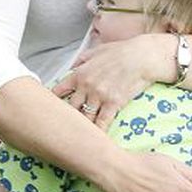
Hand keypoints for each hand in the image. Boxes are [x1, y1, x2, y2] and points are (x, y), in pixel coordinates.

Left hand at [52, 33, 175, 131]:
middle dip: (67, 117)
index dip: (53, 101)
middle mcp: (85, 86)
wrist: (142, 57)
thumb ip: (82, 59)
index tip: (50, 109)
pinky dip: (99, 131)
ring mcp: (99, 96)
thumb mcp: (96, 51)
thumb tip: (72, 66)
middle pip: (70, 108)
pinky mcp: (113, 103)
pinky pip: (102, 122)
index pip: (59, 90)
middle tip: (63, 127)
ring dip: (82, 126)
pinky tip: (95, 140)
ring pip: (85, 117)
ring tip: (77, 137)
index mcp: (79, 73)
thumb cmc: (121, 51)